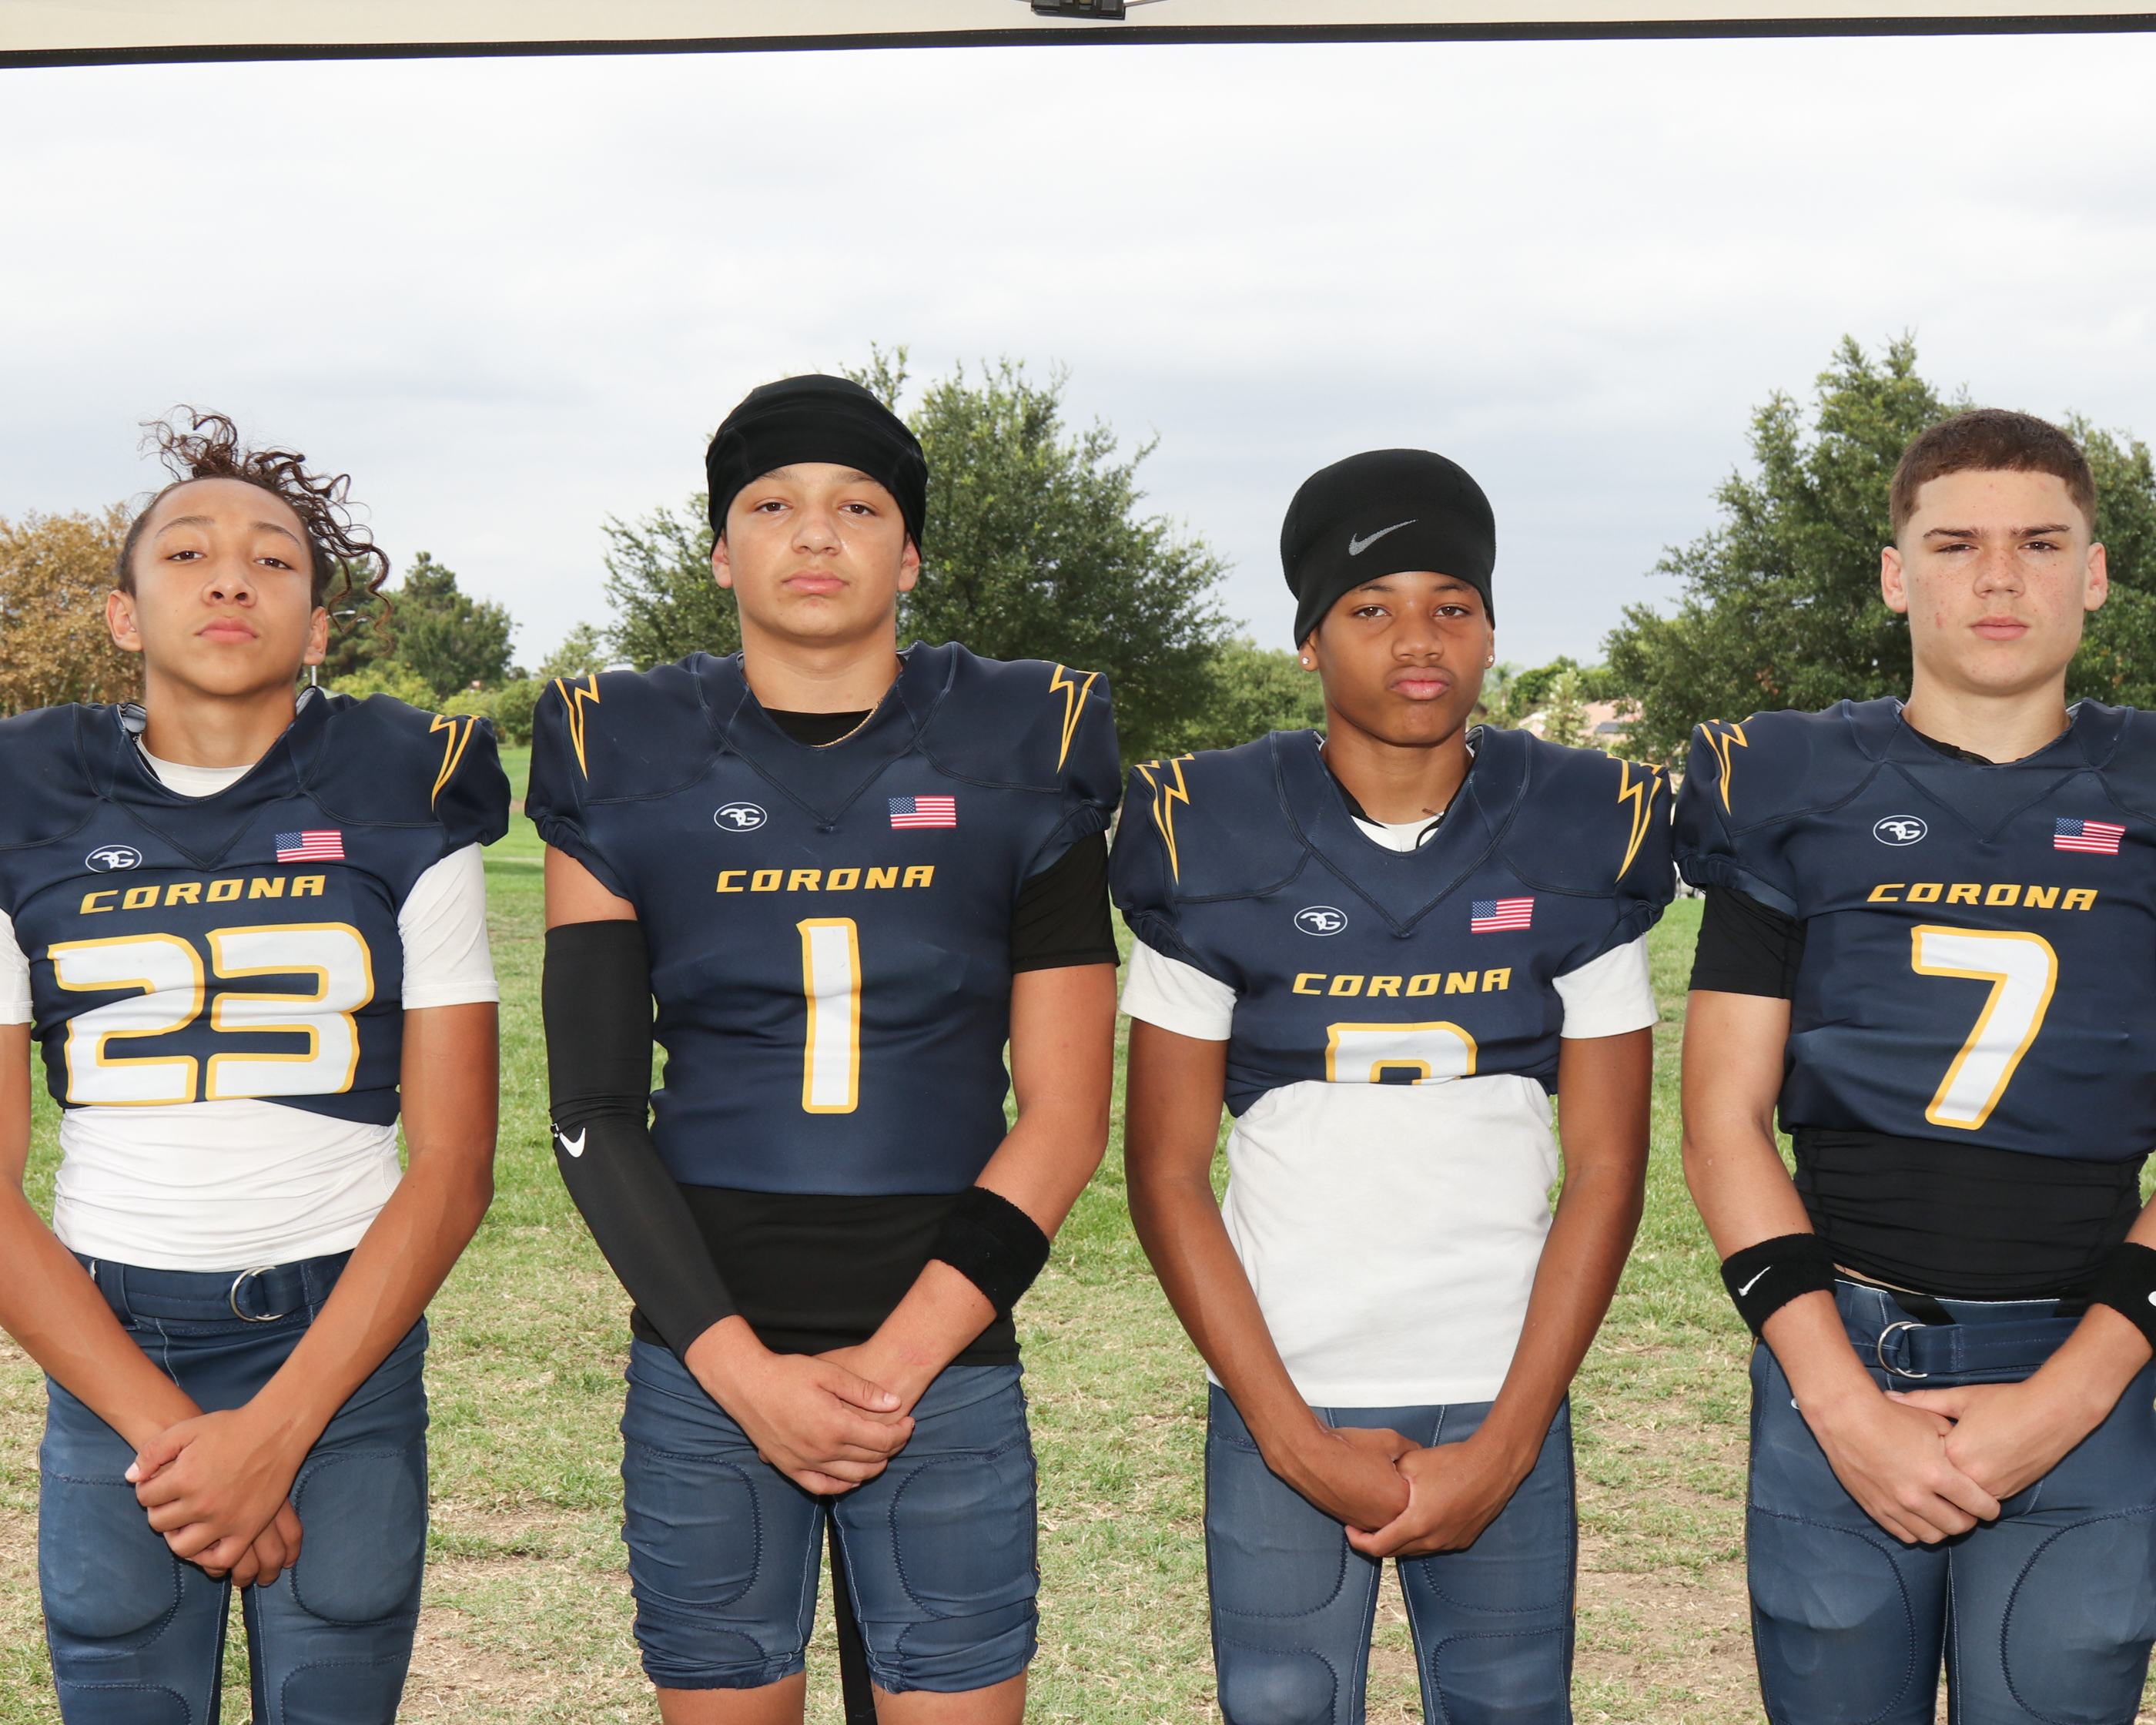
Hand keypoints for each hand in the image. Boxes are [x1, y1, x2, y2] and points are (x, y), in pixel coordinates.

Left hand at [129, 1407, 309, 1572]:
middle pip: (160, 1523)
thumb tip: (131, 1478)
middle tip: (172, 1501)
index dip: (148, 1489)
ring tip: (186, 1522)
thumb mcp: (187, 1429)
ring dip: (178, 1536)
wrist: (276, 1431)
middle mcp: (202, 1504)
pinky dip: (209, 1558)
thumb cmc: (231, 1427)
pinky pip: (221, 1559)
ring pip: (183, 1547)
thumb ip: (153, 1451)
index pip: (145, 1497)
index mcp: (185, 1478)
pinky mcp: (248, 1529)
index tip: (159, 1483)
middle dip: (160, 1511)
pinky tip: (207, 1543)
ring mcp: (226, 1520)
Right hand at [685, 1322, 912, 1494]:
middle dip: (893, 1447)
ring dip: (873, 1467)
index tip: (909, 1420)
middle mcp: (821, 1451)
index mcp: (835, 1426)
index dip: (902, 1432)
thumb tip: (895, 1404)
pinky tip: (852, 1477)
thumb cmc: (788, 1374)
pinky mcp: (789, 1468)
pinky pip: (821, 1487)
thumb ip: (864, 1391)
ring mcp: (804, 1463)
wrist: (747, 1384)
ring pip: (851, 1477)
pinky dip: (842, 1485)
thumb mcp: (830, 1373)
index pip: (882, 1440)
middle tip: (901, 1433)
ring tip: (883, 1451)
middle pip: (870, 1459)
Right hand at [1262, 1421, 1412, 1532]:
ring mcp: (1366, 1524)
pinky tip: (1362, 1482)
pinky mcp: (1350, 1522)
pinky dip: (1369, 1503)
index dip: (1415, 1475)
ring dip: (1385, 1499)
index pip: (1421, 1493)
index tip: (1407, 1463)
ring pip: (1387, 1514)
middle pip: (1405, 1508)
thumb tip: (1418, 1454)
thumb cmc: (1349, 1447)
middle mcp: (1386, 1520)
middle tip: (1390, 1468)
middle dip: (1401, 1489)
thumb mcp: (1390, 1440)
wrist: (1311, 1456)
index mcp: (1401, 1501)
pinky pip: (1369, 1516)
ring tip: (1374, 1474)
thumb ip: (1412, 1449)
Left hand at [1347, 1434, 1524, 1559]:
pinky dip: (1419, 1537)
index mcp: (1417, 1524)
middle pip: (1394, 1552)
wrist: (1493, 1466)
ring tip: (1389, 1519)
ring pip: (1415, 1550)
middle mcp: (1433, 1540)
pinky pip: (1433, 1545)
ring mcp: (1450, 1542)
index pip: (1378, 1547)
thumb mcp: (1411, 1463)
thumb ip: (1388, 1477)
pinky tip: (1416, 1518)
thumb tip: (1372, 1482)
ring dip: (1399, 1539)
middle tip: (1364, 1524)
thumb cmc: (1453, 1462)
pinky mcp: (1462, 1540)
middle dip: (1376, 1540)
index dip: (1358, 1541)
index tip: (1350, 1529)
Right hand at [1803, 1385, 2000, 1543]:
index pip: (1978, 1505)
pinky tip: (1920, 1516)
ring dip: (1944, 1528)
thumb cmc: (1890, 1416)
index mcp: (1937, 1473)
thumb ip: (1956, 1445)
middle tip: (1968, 1510)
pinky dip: (1918, 1530)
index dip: (1990, 1507)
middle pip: (1958, 1526)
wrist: (1846, 1417)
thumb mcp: (1932, 1422)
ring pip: (1933, 1536)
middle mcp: (1917, 1496)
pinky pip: (1906, 1534)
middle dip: (1969, 1520)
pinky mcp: (1876, 1509)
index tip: (1990, 1505)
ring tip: (1944, 1514)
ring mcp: (1894, 1506)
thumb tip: (1970, 1460)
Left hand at [1889, 1378, 2103, 1501]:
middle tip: (1916, 1465)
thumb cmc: (2005, 1402)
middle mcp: (1973, 1478)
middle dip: (1928, 1475)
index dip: (1912, 1451)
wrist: (2053, 1413)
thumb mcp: (1960, 1398)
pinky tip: (1967, 1472)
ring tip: (1943, 1469)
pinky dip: (1970, 1490)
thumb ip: (1923, 1402)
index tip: (1904, 1445)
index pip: (1922, 1461)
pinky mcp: (2008, 1494)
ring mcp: (1992, 1489)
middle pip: (1939, 1485)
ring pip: (1959, 1497)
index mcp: (1954, 1454)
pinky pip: (1980, 1499)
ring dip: (1950, 1487)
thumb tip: (1891, 1397)